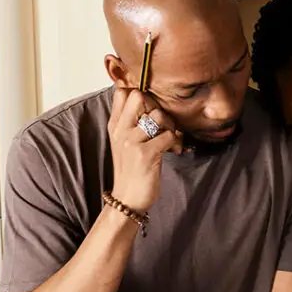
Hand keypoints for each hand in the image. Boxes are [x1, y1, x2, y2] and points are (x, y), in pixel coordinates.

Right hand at [106, 87, 183, 213]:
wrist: (127, 198)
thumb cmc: (132, 170)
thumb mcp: (125, 142)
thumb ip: (132, 122)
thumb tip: (149, 102)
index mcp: (115, 125)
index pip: (123, 92)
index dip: (142, 94)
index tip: (151, 110)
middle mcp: (120, 130)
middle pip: (139, 96)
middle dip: (157, 106)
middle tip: (163, 123)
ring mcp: (131, 141)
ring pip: (158, 115)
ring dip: (170, 126)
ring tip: (170, 139)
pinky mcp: (145, 154)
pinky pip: (169, 135)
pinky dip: (176, 142)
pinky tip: (173, 151)